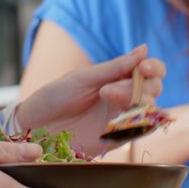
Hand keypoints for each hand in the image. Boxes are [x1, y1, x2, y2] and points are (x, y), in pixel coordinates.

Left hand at [15, 44, 166, 155]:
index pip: (148, 70)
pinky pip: (140, 131)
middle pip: (154, 89)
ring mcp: (121, 118)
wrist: (35, 126)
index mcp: (116, 78)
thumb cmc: (54, 96)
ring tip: (109, 96)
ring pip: (150, 109)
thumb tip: (145, 49)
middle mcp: (123, 97)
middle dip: (143, 85)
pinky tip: (128, 117)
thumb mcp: (83, 78)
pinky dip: (141, 123)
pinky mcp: (117, 138)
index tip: (144, 67)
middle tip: (110, 89)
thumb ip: (115, 67)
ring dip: (138, 101)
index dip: (154, 67)